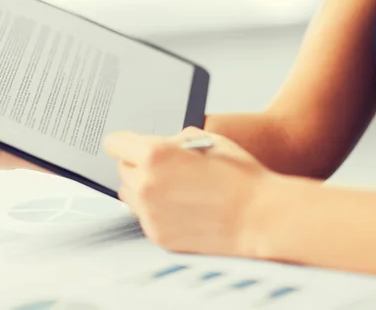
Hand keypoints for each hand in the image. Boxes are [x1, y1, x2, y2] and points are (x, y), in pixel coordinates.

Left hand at [103, 126, 276, 257]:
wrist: (260, 217)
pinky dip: (156, 210)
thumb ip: (174, 140)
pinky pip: (144, 216)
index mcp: (155, 155)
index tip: (130, 145)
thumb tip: (159, 145)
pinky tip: (182, 207)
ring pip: (129, 194)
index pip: (114, 143)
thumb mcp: (208, 139)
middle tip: (165, 167)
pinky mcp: (157, 235)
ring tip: (174, 188)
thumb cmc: (239, 175)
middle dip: (138, 164)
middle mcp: (145, 185)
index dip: (125, 142)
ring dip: (143, 188)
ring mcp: (149, 214)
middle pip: (122, 168)